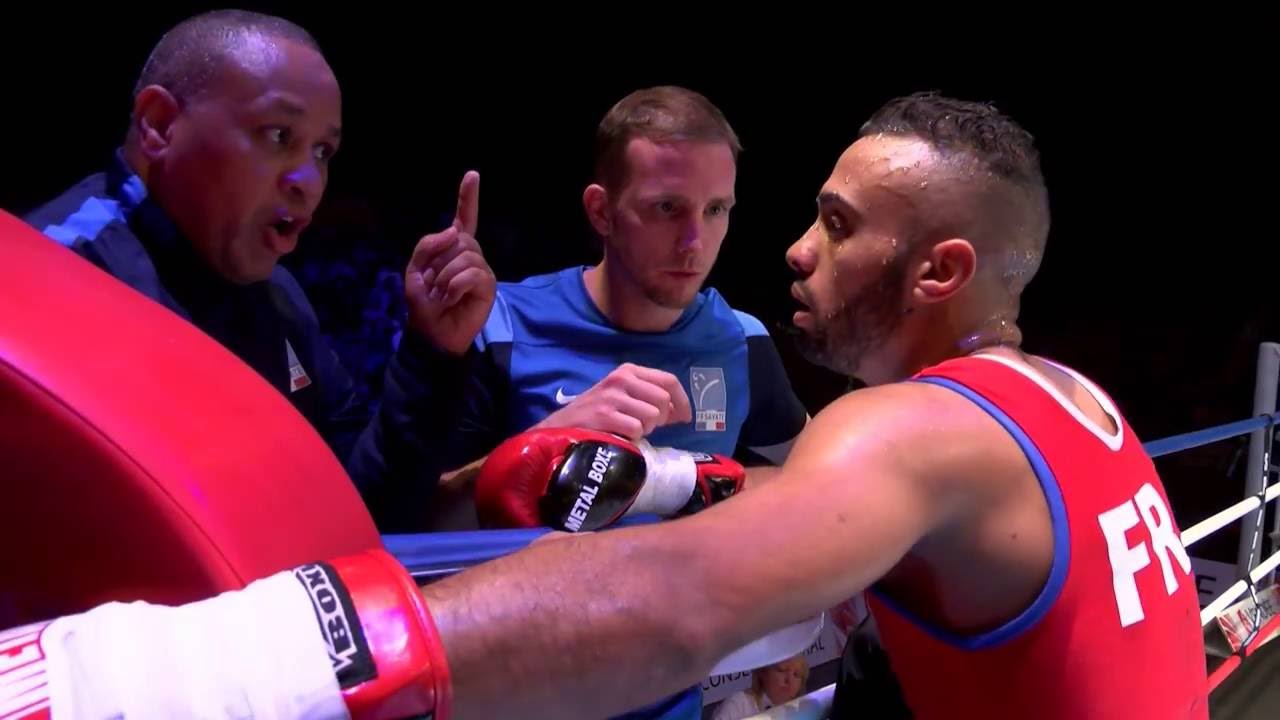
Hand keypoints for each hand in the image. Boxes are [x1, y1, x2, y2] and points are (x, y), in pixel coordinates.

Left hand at [404, 171, 496, 354]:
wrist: (431, 333)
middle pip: (460, 239)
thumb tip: (454, 231)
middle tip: (434, 285)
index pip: (464, 218)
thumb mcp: (415, 270)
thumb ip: (428, 245)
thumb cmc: (423, 303)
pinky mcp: (488, 286)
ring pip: (465, 256)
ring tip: (443, 295)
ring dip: (445, 278)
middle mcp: (472, 255)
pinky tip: (452, 299)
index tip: (473, 175)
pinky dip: (455, 287)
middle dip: (440, 262)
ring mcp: (482, 270)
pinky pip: (471, 274)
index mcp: (453, 248)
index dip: (468, 198)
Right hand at [534, 363, 692, 439]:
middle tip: (649, 427)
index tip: (685, 418)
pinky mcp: (605, 415)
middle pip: (663, 399)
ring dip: (647, 429)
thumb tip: (681, 413)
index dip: (682, 401)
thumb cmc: (596, 413)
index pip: (668, 380)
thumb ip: (650, 399)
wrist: (561, 427)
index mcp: (629, 370)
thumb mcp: (622, 397)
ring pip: (653, 416)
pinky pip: (637, 429)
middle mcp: (621, 378)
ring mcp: (612, 396)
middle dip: (662, 418)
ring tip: (631, 431)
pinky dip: (633, 438)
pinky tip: (620, 436)